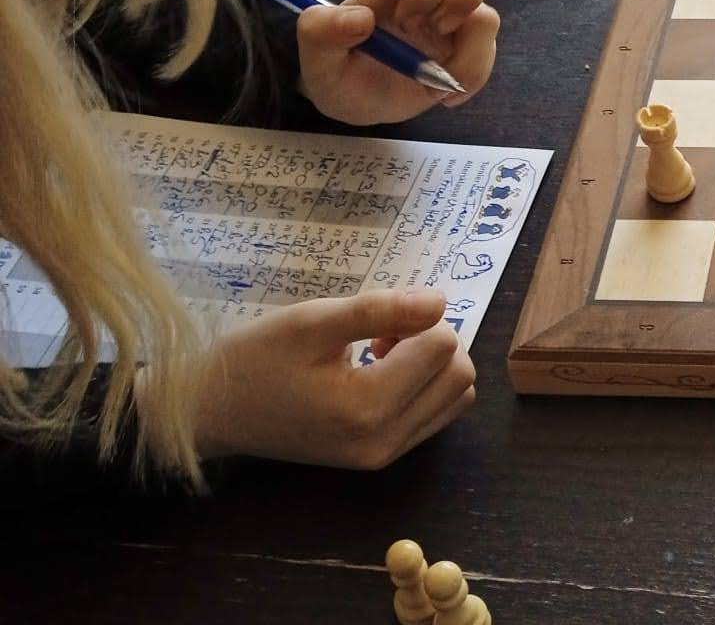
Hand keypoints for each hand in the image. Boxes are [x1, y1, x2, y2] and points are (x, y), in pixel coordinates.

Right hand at [188, 289, 476, 468]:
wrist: (211, 414)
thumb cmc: (254, 360)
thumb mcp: (311, 321)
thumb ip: (380, 309)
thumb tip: (441, 300)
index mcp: (367, 407)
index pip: (444, 346)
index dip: (419, 319)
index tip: (377, 321)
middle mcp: (383, 441)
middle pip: (459, 375)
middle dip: (433, 341)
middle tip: (383, 334)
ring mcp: (383, 456)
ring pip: (455, 397)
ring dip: (432, 365)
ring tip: (381, 352)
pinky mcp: (378, 459)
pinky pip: (434, 416)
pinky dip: (423, 387)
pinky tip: (380, 374)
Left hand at [297, 0, 498, 124]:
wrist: (360, 105)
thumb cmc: (338, 73)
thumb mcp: (315, 58)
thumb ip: (320, 33)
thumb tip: (360, 19)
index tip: (404, 24)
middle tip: (439, 32)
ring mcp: (454, 17)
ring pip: (487, 13)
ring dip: (467, 57)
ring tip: (436, 84)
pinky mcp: (470, 45)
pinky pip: (490, 51)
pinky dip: (472, 79)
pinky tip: (443, 97)